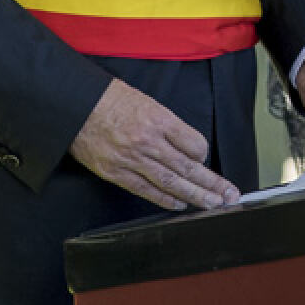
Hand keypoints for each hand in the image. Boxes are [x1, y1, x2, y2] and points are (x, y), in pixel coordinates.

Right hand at [70, 80, 239, 210]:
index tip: (206, 159)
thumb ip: (167, 125)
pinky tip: (179, 205)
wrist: (75, 106)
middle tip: (229, 195)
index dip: (203, 154)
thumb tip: (186, 147)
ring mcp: (132, 159)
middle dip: (211, 183)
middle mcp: (148, 141)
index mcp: (159, 119)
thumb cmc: (110, 99)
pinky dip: (164, 200)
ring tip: (212, 204)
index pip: (194, 143)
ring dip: (194, 195)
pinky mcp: (116, 173)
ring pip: (171, 182)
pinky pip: (146, 190)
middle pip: (188, 167)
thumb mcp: (146, 101)